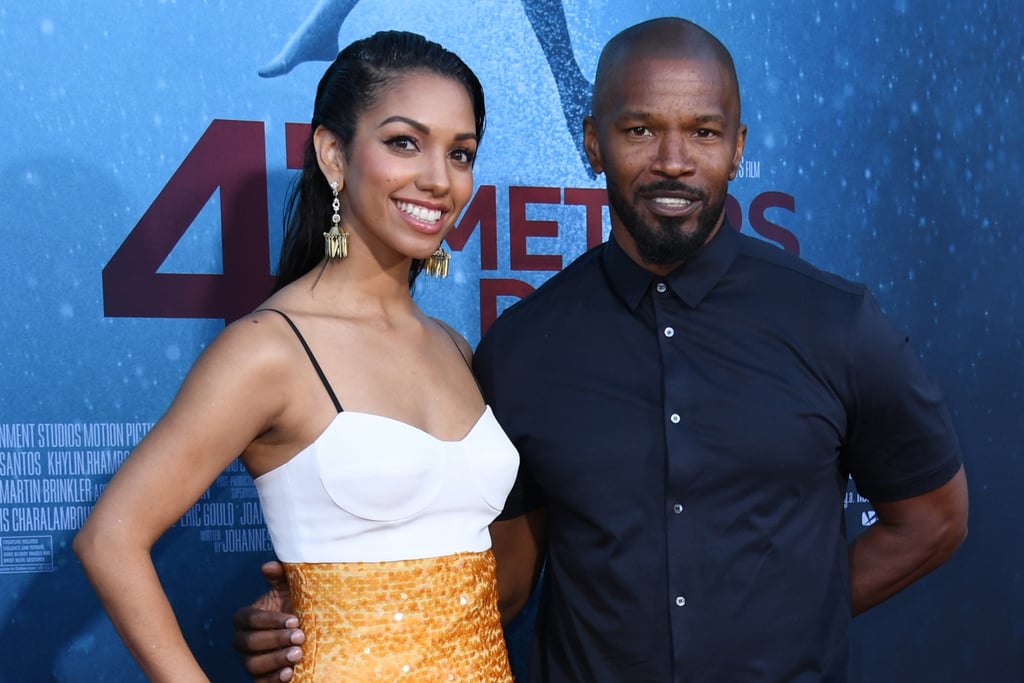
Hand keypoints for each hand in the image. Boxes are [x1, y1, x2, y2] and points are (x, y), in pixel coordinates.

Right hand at [231, 561, 303, 681]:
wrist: (307, 630)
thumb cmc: (295, 606)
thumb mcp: (289, 588)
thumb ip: (279, 575)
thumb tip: (268, 566)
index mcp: (246, 618)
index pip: (247, 619)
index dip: (268, 620)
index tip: (293, 620)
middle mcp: (242, 641)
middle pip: (249, 643)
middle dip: (275, 639)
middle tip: (300, 636)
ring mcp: (250, 661)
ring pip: (252, 664)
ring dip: (275, 660)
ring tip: (298, 654)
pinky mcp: (260, 677)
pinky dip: (273, 679)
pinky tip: (290, 673)